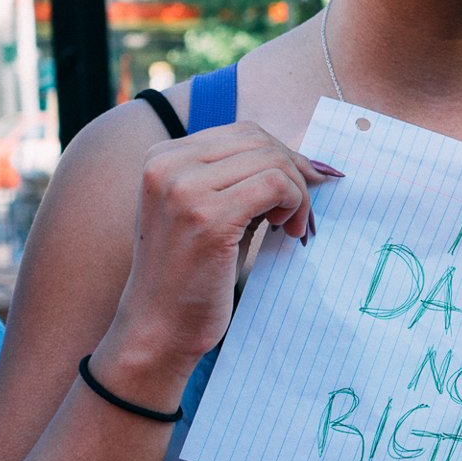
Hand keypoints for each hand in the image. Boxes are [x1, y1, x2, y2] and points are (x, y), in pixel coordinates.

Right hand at [104, 122, 331, 374]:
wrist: (157, 327)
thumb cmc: (190, 274)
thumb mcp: (206, 211)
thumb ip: (238, 180)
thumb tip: (304, 161)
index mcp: (162, 158)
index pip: (244, 133)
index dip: (283, 157)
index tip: (303, 188)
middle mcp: (167, 165)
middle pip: (261, 142)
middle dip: (295, 173)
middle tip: (302, 214)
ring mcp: (184, 189)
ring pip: (272, 160)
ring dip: (298, 194)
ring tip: (292, 227)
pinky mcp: (208, 217)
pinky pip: (276, 185)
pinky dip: (295, 205)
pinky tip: (286, 231)